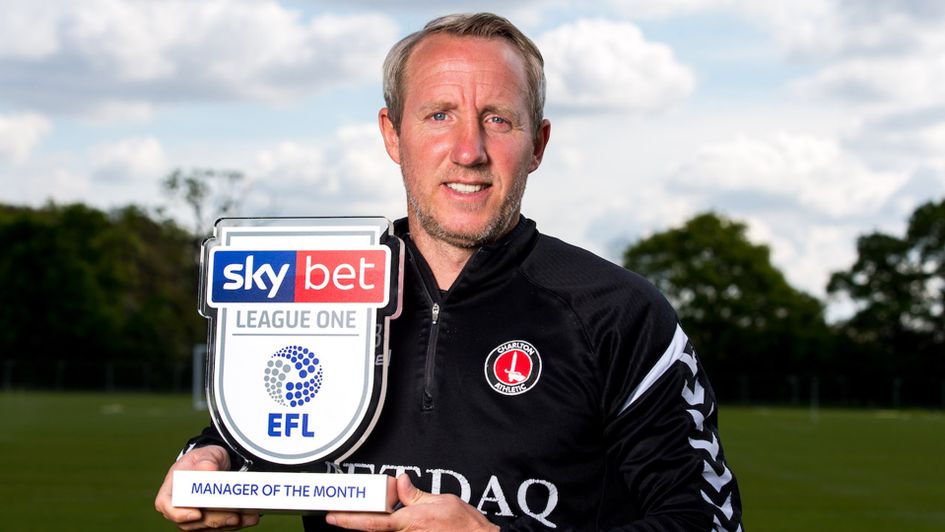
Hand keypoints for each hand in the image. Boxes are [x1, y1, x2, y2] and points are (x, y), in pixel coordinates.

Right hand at [154, 445, 259, 530]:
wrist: (214, 465)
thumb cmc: (204, 460)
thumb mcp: (205, 454)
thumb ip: (206, 461)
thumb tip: (209, 469)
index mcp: (171, 489)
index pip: (166, 505)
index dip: (179, 513)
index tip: (197, 514)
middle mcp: (180, 507)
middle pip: (193, 521)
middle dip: (216, 520)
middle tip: (235, 516)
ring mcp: (194, 518)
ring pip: (209, 527)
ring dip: (230, 524)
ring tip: (250, 517)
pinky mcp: (209, 522)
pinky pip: (221, 527)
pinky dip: (237, 523)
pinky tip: (250, 519)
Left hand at [326, 474, 498, 531]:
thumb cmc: (466, 526)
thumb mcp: (441, 501)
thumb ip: (415, 494)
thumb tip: (400, 482)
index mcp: (409, 521)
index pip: (371, 521)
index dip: (348, 518)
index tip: (332, 515)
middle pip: (373, 527)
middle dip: (355, 518)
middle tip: (338, 510)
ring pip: (385, 530)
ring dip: (376, 519)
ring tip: (365, 508)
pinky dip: (390, 523)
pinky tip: (389, 515)